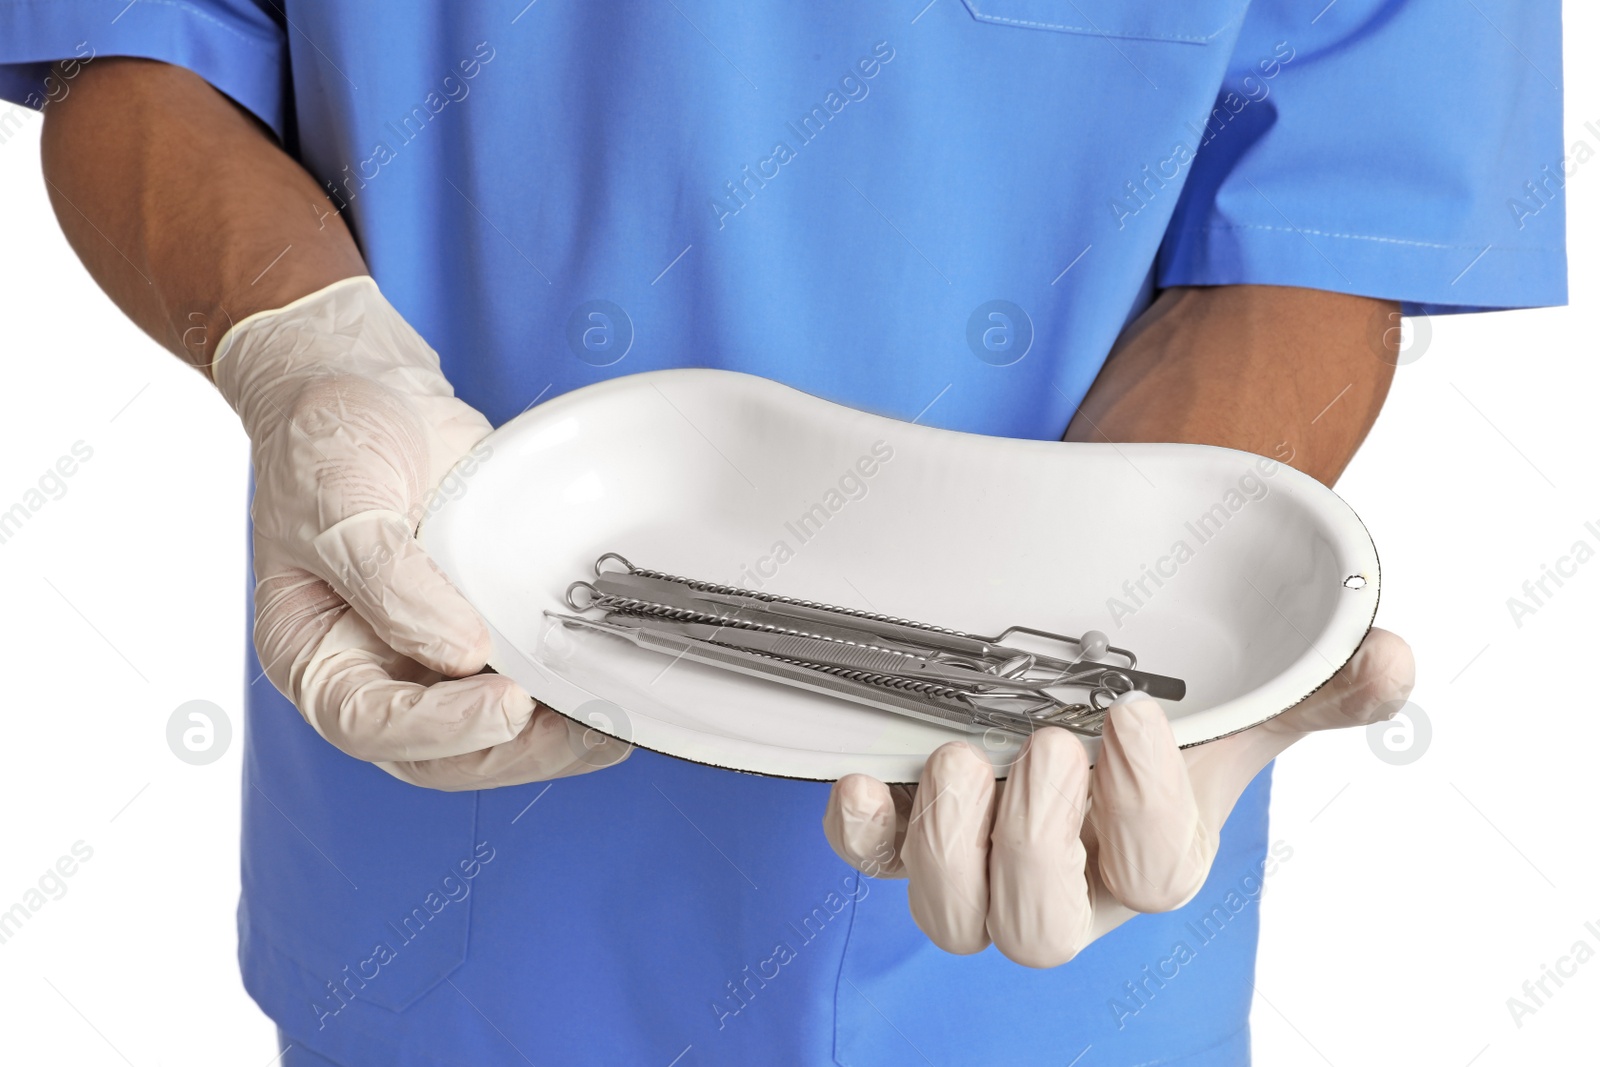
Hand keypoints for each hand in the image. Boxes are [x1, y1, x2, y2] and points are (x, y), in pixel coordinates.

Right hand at [213, 276, 627, 788]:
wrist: (368, 387)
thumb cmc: (327, 439)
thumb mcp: (338, 500)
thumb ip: (390, 580)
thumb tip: (459, 652)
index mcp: (315, 654)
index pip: (368, 723)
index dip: (441, 727)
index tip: (507, 703)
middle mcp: (374, 668)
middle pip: (439, 751)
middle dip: (515, 750)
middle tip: (583, 729)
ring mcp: (432, 654)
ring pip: (490, 733)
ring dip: (552, 737)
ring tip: (611, 721)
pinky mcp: (485, 629)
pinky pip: (524, 682)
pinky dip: (565, 695)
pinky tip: (610, 688)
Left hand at [823, 627, 1412, 966]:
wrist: (1082, 684)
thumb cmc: (1163, 712)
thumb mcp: (1240, 695)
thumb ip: (1314, 685)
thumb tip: (1390, 660)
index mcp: (1151, 857)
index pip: (1153, 875)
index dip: (1141, 808)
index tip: (1132, 716)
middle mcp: (1062, 882)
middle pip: (1041, 931)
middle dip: (1038, 842)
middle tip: (1045, 747)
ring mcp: (977, 864)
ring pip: (953, 919)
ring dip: (950, 842)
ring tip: (958, 756)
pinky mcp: (906, 832)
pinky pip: (870, 863)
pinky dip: (861, 832)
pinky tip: (863, 782)